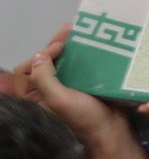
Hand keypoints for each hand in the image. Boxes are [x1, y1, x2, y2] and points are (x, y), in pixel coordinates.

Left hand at [16, 26, 128, 149]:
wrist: (111, 129)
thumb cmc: (83, 117)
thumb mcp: (58, 99)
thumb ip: (44, 78)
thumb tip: (40, 54)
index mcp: (34, 97)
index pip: (27, 69)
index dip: (41, 55)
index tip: (60, 47)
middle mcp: (47, 90)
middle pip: (44, 62)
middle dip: (55, 44)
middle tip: (70, 29)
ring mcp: (66, 86)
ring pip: (62, 61)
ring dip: (70, 46)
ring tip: (80, 32)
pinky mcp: (83, 84)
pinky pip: (78, 65)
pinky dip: (83, 54)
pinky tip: (92, 44)